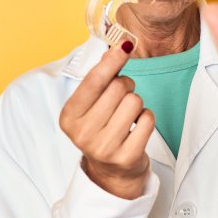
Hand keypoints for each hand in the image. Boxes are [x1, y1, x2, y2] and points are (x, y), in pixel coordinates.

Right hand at [59, 41, 154, 198]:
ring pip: (135, 101)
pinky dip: (146, 118)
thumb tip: (117, 47)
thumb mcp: (92, 103)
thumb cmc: (100, 128)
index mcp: (69, 117)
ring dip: (136, 104)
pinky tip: (136, 128)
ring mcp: (104, 148)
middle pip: (118, 88)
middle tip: (121, 98)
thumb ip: (102, 74)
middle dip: (125, 86)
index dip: (112, 60)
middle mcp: (83, 134)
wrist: (110, 172)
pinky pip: (148, 119)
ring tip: (127, 115)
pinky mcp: (126, 157)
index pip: (94, 80)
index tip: (125, 44)